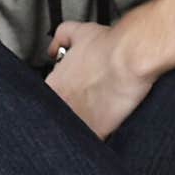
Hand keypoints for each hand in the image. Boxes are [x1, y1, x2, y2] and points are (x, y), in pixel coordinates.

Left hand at [44, 20, 155, 139]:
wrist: (129, 59)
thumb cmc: (107, 46)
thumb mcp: (77, 31)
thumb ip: (59, 38)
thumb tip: (53, 49)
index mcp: (53, 86)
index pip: (44, 100)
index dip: (58, 98)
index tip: (70, 94)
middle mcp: (60, 105)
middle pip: (56, 118)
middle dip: (67, 114)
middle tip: (84, 105)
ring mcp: (77, 121)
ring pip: (72, 132)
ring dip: (80, 126)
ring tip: (95, 117)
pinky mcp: (97, 131)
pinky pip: (92, 142)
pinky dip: (97, 138)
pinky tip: (104, 129)